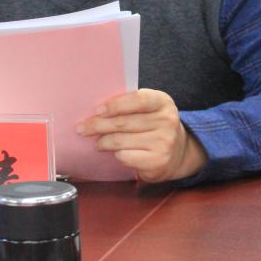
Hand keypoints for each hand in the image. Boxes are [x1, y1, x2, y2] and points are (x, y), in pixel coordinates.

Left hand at [76, 88, 205, 182]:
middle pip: (123, 122)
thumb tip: (96, 110)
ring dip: (103, 142)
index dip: (116, 104)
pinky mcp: (158, 161)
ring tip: (97, 142)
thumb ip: (129, 105)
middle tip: (82, 128)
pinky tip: (114, 153)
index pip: (138, 99)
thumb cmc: (154, 126)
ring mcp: (164, 142)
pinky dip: (116, 154)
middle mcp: (167, 121)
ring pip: (120, 141)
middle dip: (98, 125)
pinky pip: (125, 156)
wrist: (178, 153)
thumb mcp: (149, 110)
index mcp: (162, 102)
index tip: (98, 109)